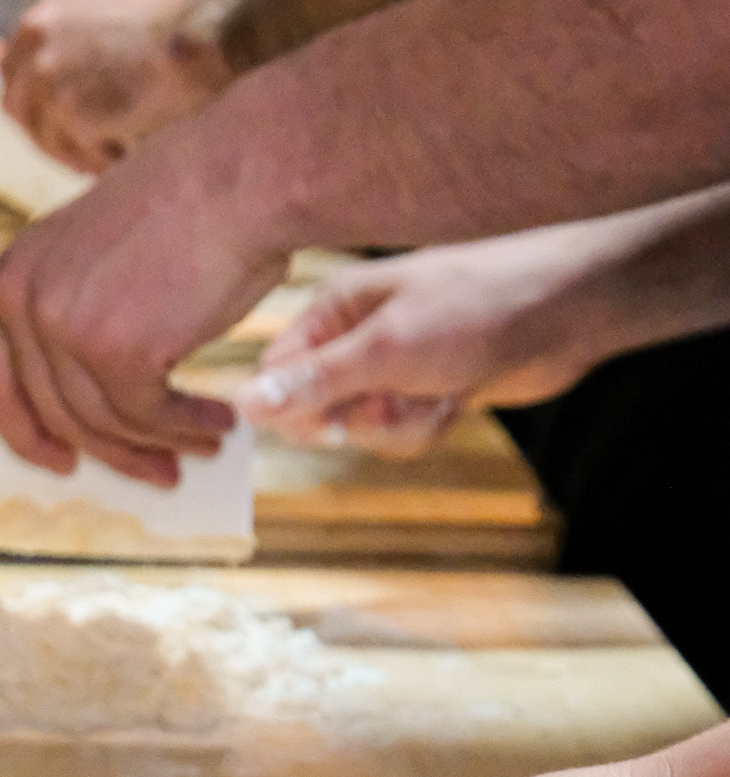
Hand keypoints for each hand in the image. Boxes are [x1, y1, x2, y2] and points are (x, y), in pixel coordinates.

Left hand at [0, 97, 284, 481]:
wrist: (243, 172)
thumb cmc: (193, 208)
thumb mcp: (102, 259)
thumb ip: (79, 317)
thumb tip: (92, 407)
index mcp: (14, 274)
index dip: (23, 433)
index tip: (60, 462)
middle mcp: (24, 299)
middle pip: (53, 413)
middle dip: (110, 453)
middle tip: (157, 472)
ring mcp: (63, 325)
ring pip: (102, 422)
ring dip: (159, 442)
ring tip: (205, 443)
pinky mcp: (113, 349)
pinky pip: (146, 416)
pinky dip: (185, 428)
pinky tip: (219, 424)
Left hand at [2, 0, 230, 171]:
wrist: (205, 36)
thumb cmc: (169, 28)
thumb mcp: (102, 21)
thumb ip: (69, 49)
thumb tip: (50, 95)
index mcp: (38, 24)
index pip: (8, 80)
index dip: (31, 108)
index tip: (54, 124)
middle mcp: (36, 50)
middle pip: (22, 118)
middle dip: (52, 137)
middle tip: (89, 148)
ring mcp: (52, 84)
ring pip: (54, 145)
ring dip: (86, 151)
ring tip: (126, 135)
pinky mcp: (74, 115)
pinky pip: (83, 158)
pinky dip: (109, 159)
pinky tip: (136, 141)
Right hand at [239, 224, 660, 457]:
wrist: (568, 310)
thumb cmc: (479, 308)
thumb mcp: (387, 350)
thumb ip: (314, 382)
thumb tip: (244, 405)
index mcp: (333, 310)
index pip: (277, 377)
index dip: (298, 412)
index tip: (334, 422)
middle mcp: (355, 336)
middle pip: (319, 414)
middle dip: (361, 423)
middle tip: (397, 402)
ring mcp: (393, 365)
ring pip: (364, 431)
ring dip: (402, 428)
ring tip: (440, 394)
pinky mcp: (426, 388)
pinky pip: (402, 433)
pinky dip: (428, 427)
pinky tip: (458, 400)